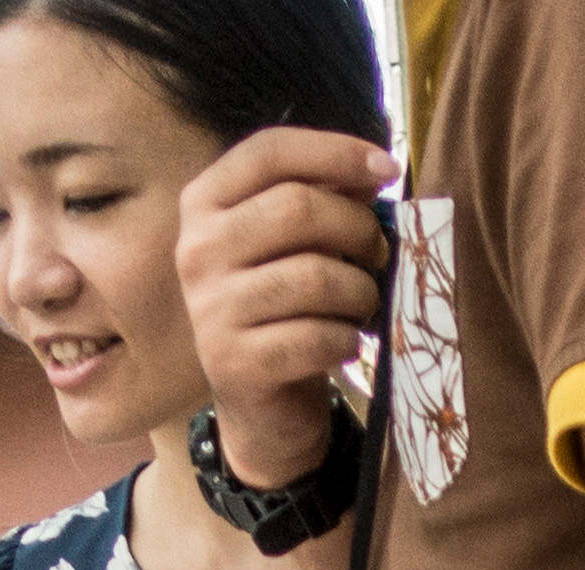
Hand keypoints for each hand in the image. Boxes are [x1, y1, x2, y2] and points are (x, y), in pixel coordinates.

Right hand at [179, 126, 400, 481]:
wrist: (262, 403)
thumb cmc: (289, 306)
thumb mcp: (300, 244)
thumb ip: (327, 197)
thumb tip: (373, 168)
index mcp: (205, 204)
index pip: (268, 152)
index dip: (335, 151)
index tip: (388, 169)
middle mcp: (196, 249)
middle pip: (298, 208)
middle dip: (359, 228)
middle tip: (378, 254)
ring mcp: (209, 308)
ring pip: (315, 276)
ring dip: (361, 291)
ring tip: (361, 304)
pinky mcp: (233, 362)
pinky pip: (317, 336)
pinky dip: (347, 339)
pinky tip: (345, 343)